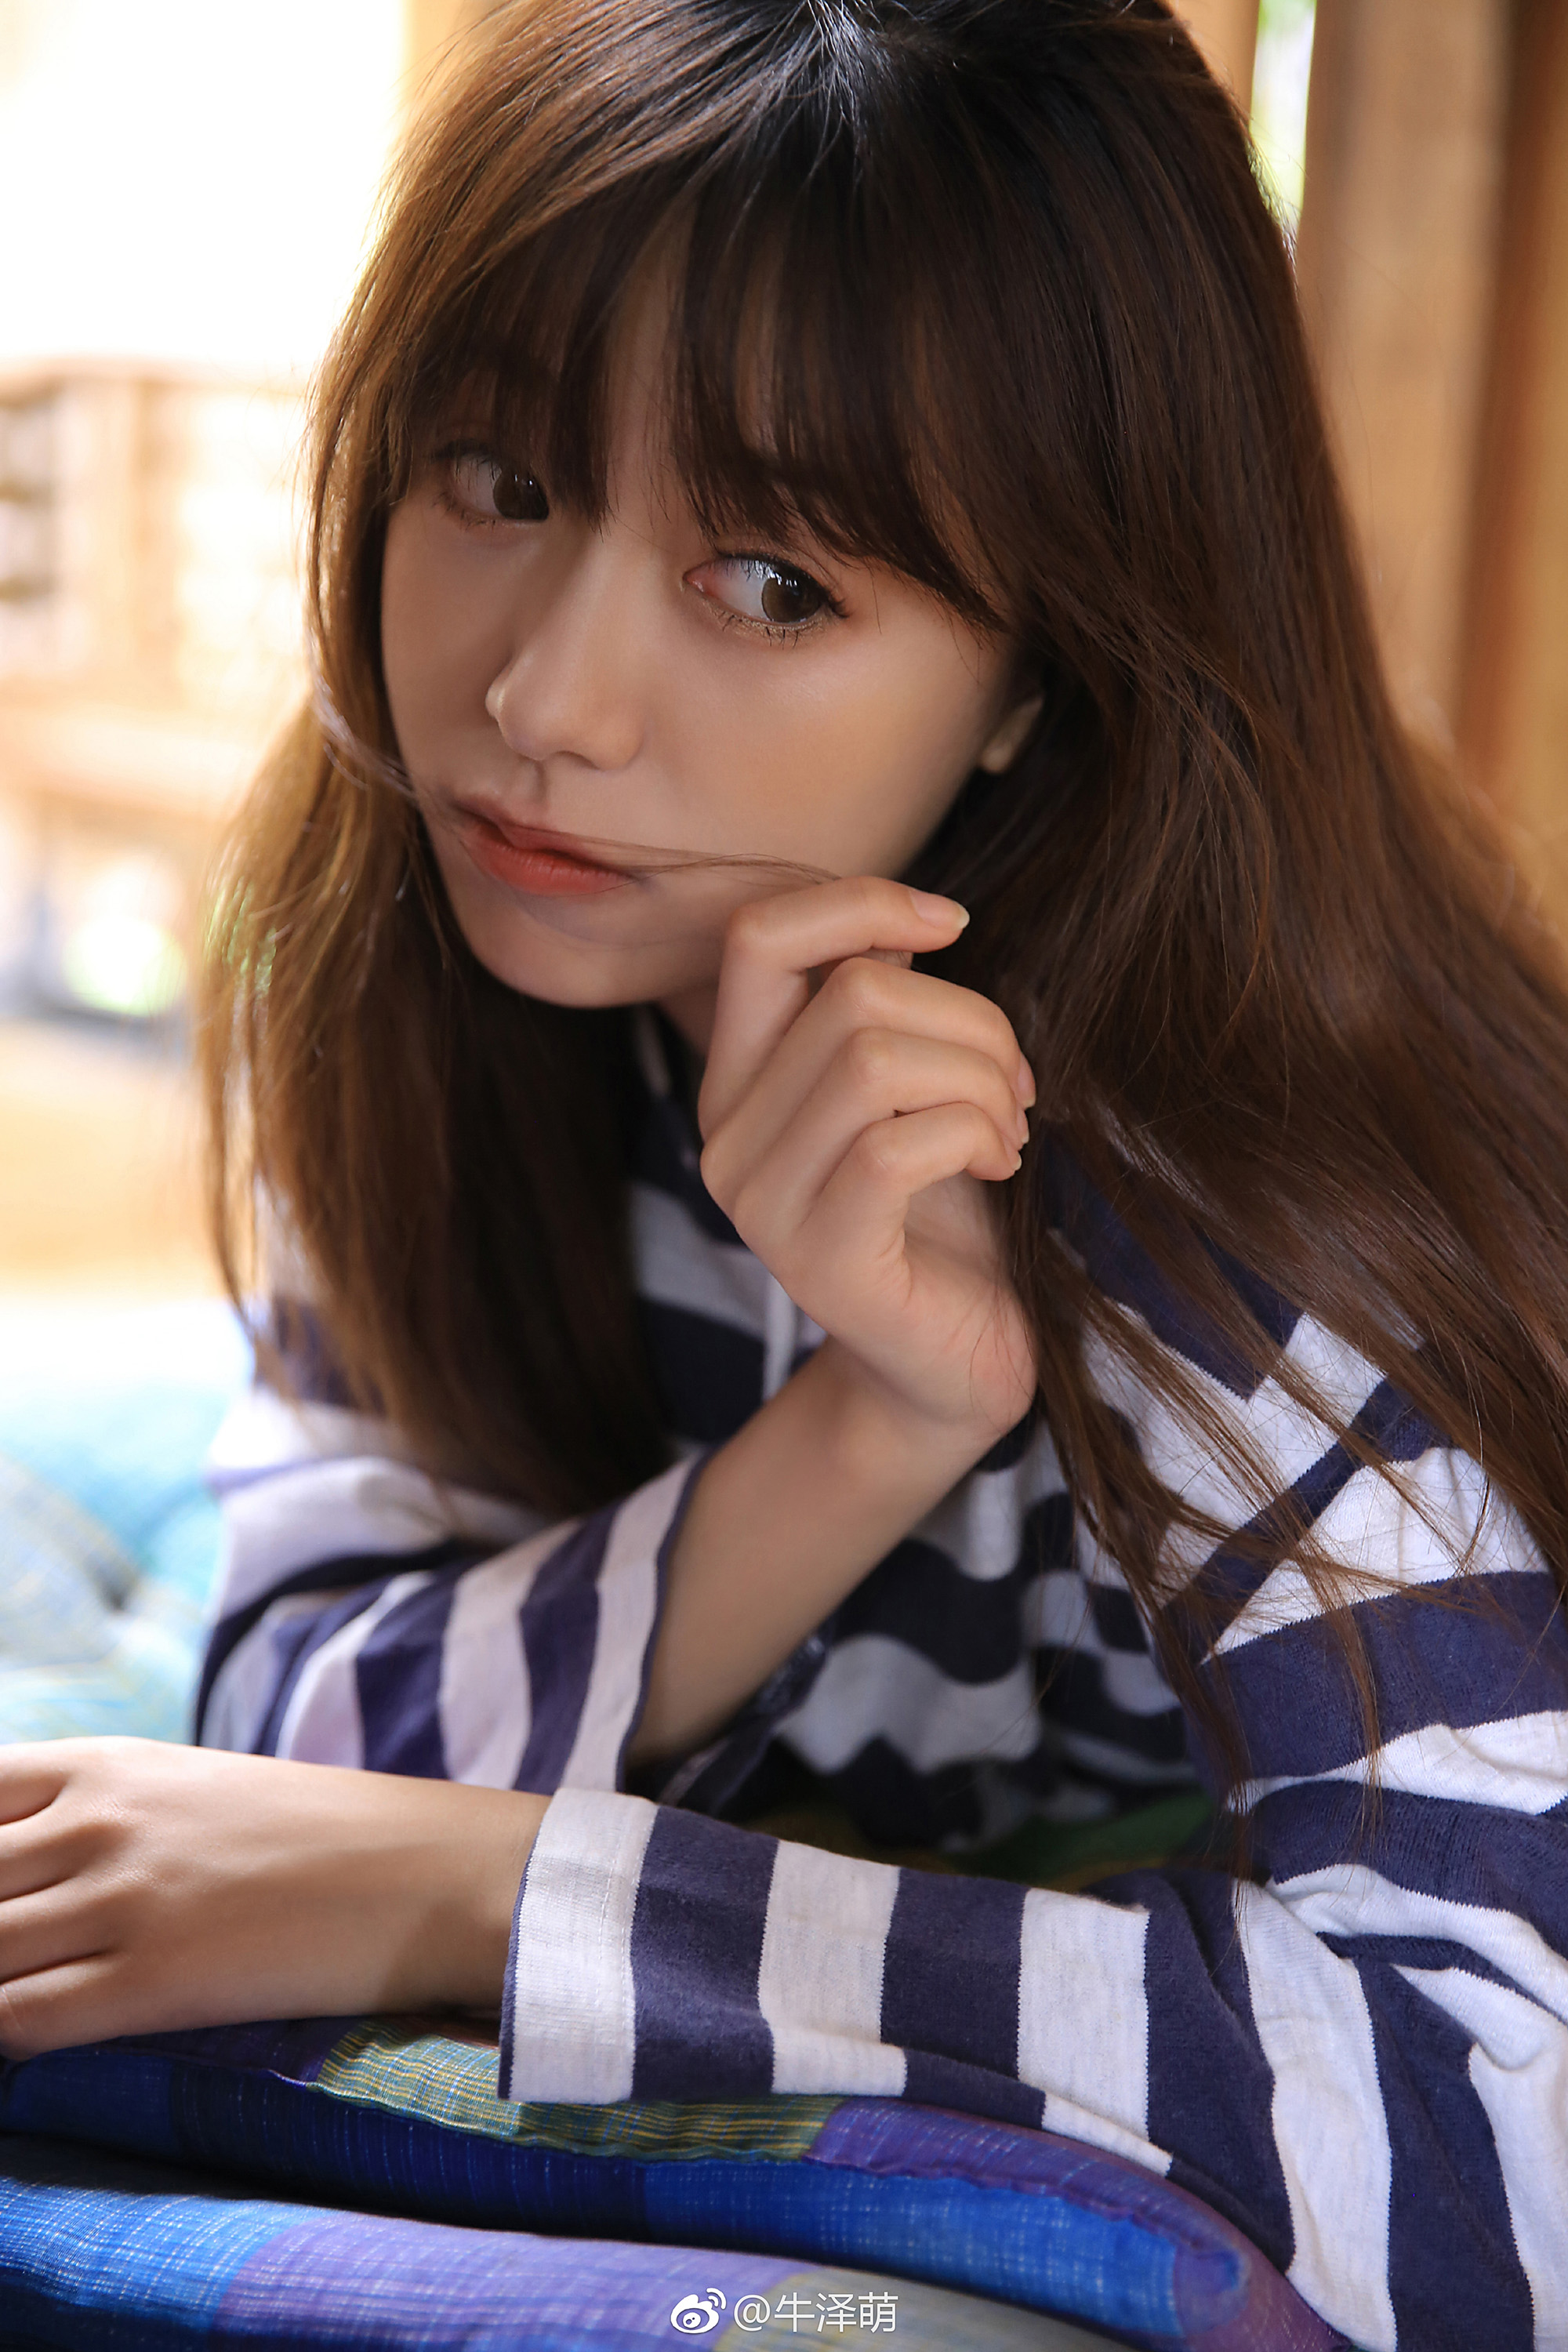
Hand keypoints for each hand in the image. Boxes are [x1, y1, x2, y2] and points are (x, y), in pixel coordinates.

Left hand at [0, 1737, 546, 2058]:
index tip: (5, 1893)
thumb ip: (90, 1815)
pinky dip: (3, 2036)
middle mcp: (101, 1819)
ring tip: (30, 1989)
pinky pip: (15, 2020)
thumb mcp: (186, 1789)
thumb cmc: (312, 1836)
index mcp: (105, 1762)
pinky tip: (33, 2039)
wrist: (428, 1873)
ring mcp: (124, 1898)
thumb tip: (18, 1871)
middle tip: (21, 1952)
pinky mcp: (151, 1981)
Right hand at [696, 875, 1037, 1451]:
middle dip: (969, 1020)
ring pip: (874, 1059)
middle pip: (851, 993)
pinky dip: (972, 1135)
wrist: (958, 1360)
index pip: (758, 935)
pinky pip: (898, 1145)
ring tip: (1008, 1130)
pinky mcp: (817, 1260)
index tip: (954, 925)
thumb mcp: (916, 1085)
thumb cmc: (947, 1211)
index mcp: (738, 1078)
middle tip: (1017, 1087)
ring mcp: (761, 1204)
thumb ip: (891, 1006)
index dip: (862, 902)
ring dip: (980, 1080)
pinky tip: (997, 1165)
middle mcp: (725, 1135)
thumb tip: (910, 917)